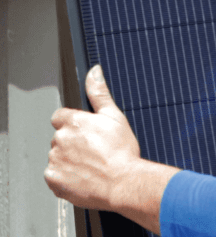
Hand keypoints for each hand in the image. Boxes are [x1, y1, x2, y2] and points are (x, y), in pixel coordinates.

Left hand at [45, 65, 140, 210]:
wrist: (124, 183)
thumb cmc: (122, 151)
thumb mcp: (115, 116)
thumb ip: (99, 93)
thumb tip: (94, 71)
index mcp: (73, 122)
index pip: (60, 117)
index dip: (74, 125)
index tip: (86, 134)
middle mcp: (60, 139)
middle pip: (60, 138)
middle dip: (72, 143)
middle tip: (93, 152)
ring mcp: (55, 160)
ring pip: (57, 157)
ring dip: (69, 160)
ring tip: (91, 166)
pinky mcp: (53, 179)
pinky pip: (55, 176)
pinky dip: (65, 177)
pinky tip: (83, 177)